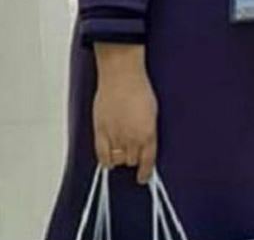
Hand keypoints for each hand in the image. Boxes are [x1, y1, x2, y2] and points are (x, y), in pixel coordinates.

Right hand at [93, 44, 157, 183]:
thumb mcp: (152, 113)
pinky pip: (102, 155)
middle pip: (132, 161)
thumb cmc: (139, 89)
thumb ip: (148, 131)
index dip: (145, 172)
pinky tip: (108, 160)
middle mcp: (132, 138)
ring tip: (120, 150)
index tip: (143, 178)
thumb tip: (144, 145)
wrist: (122, 76)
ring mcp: (115, 135)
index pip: (148, 161)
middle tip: (131, 153)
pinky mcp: (100, 131)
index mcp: (148, 133)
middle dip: (133, 159)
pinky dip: (106, 160)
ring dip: (120, 157)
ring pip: (118, 160)